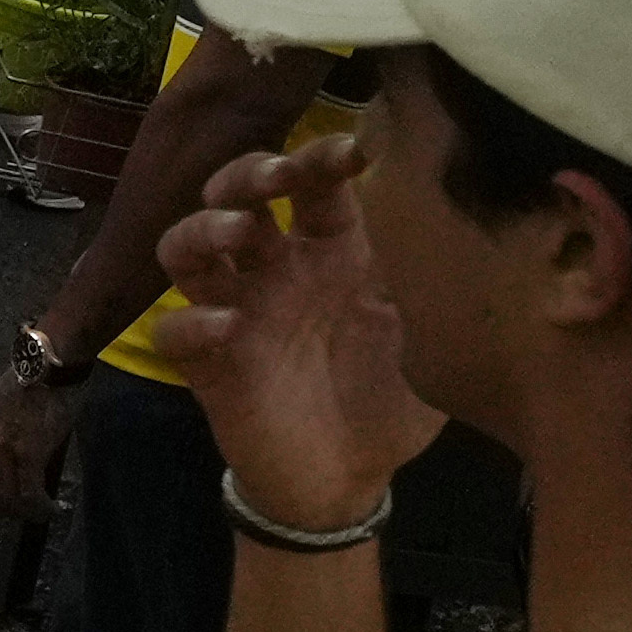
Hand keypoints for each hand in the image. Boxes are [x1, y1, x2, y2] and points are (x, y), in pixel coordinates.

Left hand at [0, 355, 71, 533]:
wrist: (53, 362)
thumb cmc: (36, 379)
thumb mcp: (3, 406)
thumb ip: (0, 434)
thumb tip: (14, 465)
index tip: (7, 503)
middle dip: (7, 509)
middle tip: (25, 512)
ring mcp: (2, 448)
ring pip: (9, 498)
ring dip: (26, 512)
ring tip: (40, 512)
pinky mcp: (27, 453)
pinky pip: (30, 493)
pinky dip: (40, 507)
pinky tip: (51, 508)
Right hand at [143, 128, 442, 530]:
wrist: (350, 480)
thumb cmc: (391, 399)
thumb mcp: (425, 336)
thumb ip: (430, 280)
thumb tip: (457, 214)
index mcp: (329, 250)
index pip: (314, 183)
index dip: (322, 155)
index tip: (353, 151)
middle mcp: (275, 269)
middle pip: (236, 194)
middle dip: (248, 172)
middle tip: (277, 176)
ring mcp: (236, 311)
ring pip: (186, 247)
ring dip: (204, 228)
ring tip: (239, 233)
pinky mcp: (207, 363)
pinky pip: (174, 329)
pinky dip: (191, 321)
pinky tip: (228, 326)